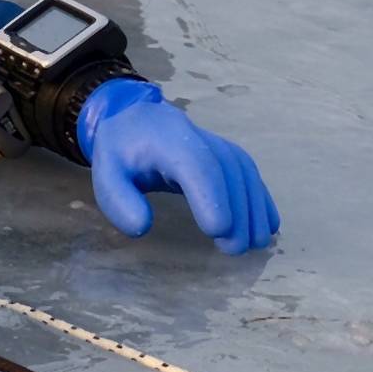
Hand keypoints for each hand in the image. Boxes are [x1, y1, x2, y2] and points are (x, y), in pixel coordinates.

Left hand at [80, 79, 280, 254]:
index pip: (196, 166)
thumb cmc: (121, 152)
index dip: (211, 197)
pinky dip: (261, 199)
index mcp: (166, 140)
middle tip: (234, 249)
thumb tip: (142, 226)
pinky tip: (267, 225)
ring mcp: (217, 143)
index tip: (217, 231)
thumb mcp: (106, 174)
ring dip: (253, 210)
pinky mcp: (228, 153)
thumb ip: (119, 200)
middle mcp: (198, 137)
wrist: (136, 122)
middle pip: (226, 172)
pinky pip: (250, 174)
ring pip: (244, 173)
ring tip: (253, 245)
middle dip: (237, 212)